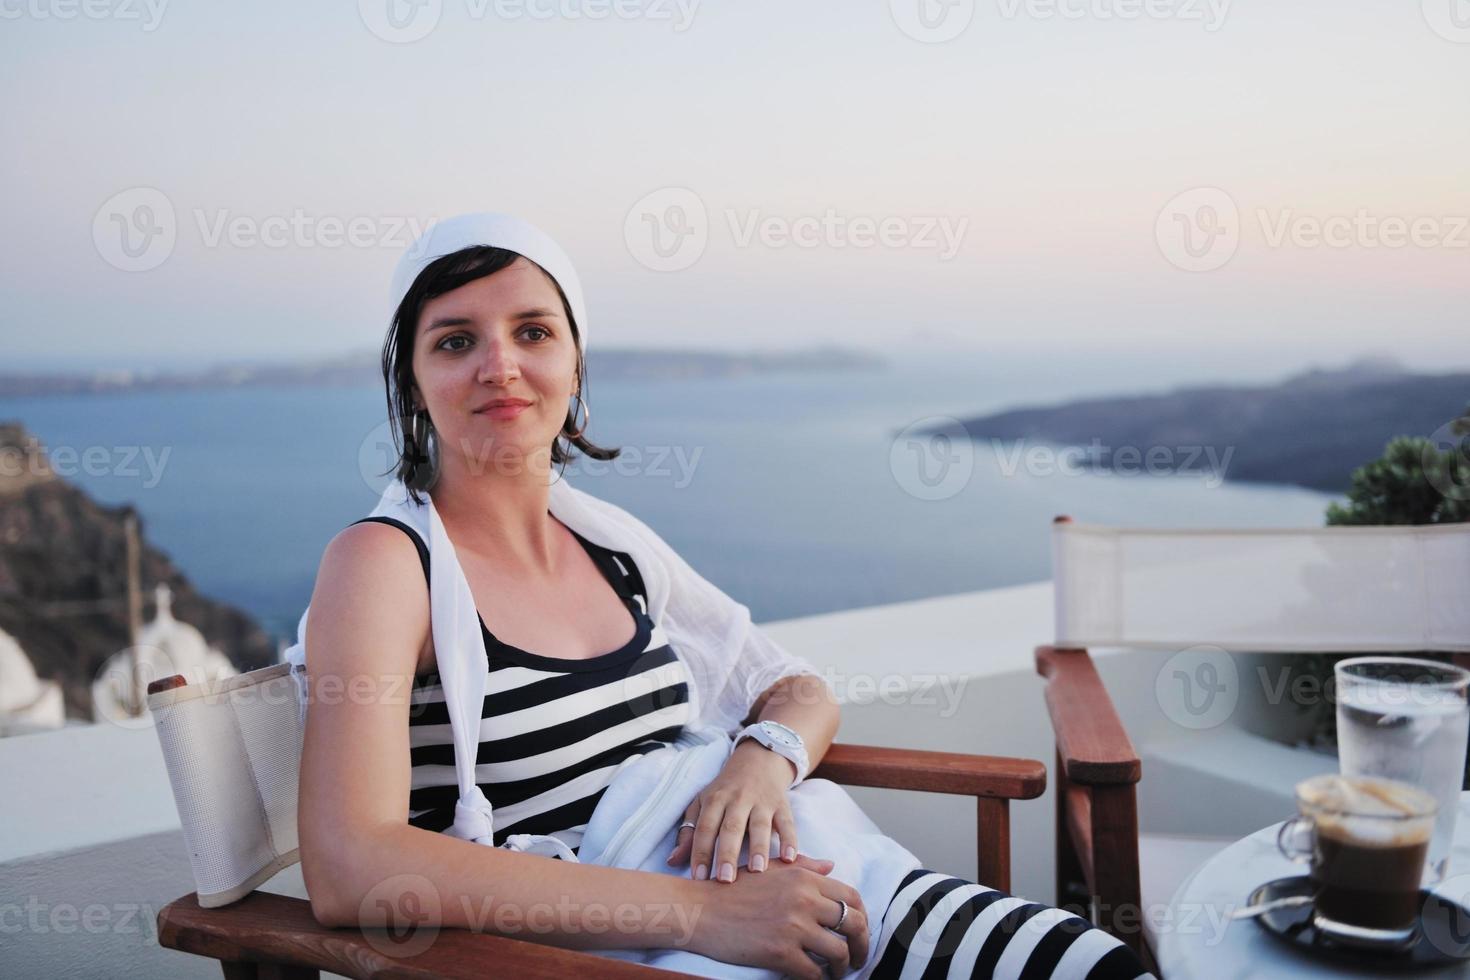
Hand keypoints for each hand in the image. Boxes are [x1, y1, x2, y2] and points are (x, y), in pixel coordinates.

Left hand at [668, 740, 799, 881]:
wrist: (758, 759)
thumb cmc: (725, 790)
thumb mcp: (703, 803)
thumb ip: (689, 832)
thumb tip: (672, 861)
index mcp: (715, 799)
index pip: (705, 828)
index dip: (701, 852)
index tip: (698, 878)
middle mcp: (738, 799)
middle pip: (731, 827)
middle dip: (727, 853)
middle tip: (725, 880)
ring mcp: (762, 801)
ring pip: (760, 825)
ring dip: (759, 847)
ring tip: (757, 870)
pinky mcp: (782, 804)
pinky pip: (787, 823)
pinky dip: (790, 840)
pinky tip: (789, 859)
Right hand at [688, 852, 869, 979]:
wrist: (701, 910)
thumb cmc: (734, 889)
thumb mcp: (770, 869)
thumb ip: (804, 866)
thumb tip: (832, 866)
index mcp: (804, 877)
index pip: (852, 897)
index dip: (863, 917)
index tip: (859, 930)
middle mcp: (804, 899)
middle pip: (854, 924)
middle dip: (862, 945)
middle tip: (858, 958)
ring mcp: (793, 927)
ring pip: (839, 953)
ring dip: (843, 966)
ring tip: (836, 972)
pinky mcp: (781, 953)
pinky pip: (814, 973)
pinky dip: (819, 979)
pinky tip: (815, 978)